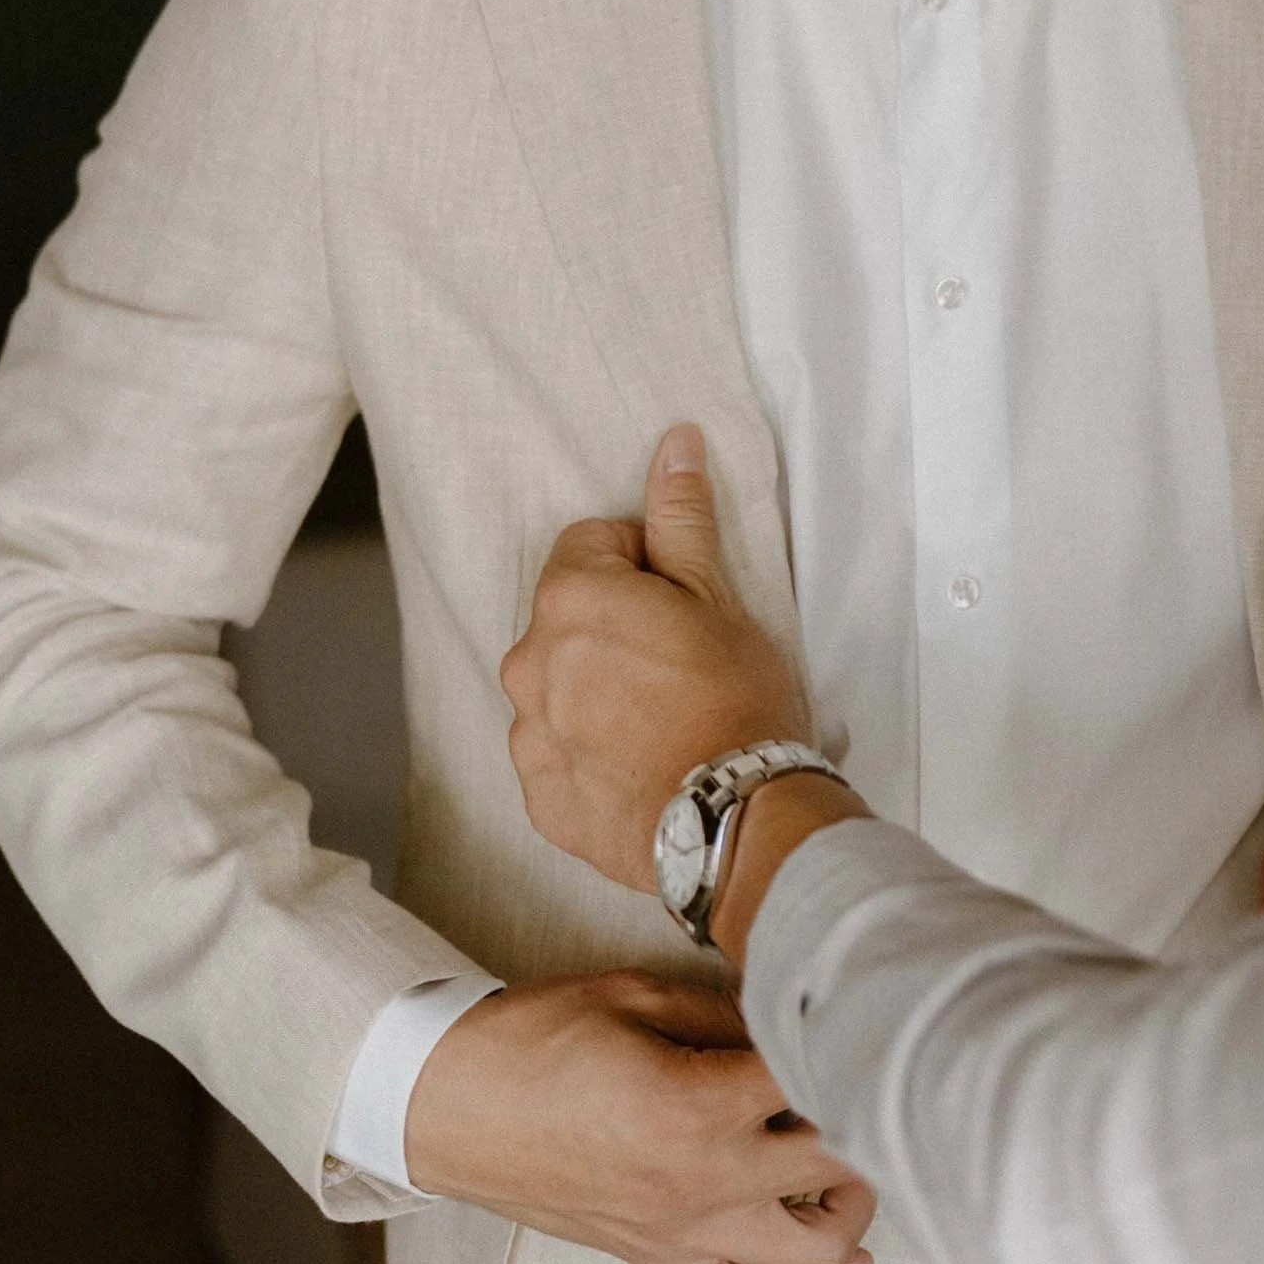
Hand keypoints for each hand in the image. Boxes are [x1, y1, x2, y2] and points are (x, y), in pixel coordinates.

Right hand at [402, 969, 874, 1263]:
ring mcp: (687, 1235)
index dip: (851, 1037)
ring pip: (816, 1254)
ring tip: (858, 1153)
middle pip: (838, 1164)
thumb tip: (795, 1015)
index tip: (867, 1011)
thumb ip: (728, 1012)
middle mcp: (704, 1184)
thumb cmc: (535, 1040)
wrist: (453, 1105)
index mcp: (698, 1106)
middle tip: (866, 1071)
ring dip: (854, 1205)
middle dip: (868, 1113)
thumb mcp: (637, 997)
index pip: (816, 1076)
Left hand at [503, 425, 814, 893]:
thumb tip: (673, 443)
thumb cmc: (731, 698)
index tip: (681, 600)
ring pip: (559, 686)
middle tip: (679, 661)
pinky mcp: (540, 797)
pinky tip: (644, 764)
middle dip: (613, 626)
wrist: (735, 821)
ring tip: (664, 720)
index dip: (642, 565)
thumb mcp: (716, 596)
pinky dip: (591, 753)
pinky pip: (558, 754)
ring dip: (596, 690)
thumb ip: (680, 518)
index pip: (592, 543)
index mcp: (569, 599)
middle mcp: (529, 662)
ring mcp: (529, 736)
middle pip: (568, 617)